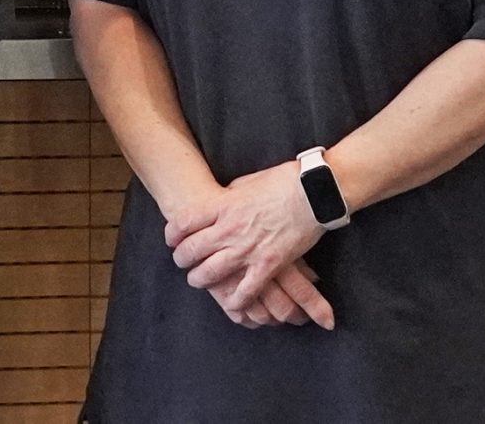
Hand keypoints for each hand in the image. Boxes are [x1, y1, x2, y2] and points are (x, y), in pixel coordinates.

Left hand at [165, 163, 335, 328]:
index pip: (183, 223)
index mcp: (223, 205)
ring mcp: (247, 249)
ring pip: (210, 273)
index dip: (172, 234)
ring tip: (198, 280)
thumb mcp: (244, 183)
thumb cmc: (280, 182)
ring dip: (199, 280)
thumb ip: (227, 200)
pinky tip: (231, 303)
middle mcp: (229, 229)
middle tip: (182, 262)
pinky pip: (244, 291)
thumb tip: (217, 206)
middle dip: (181, 259)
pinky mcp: (268, 265)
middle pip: (191, 250)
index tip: (172, 239)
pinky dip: (235, 301)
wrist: (313, 192)